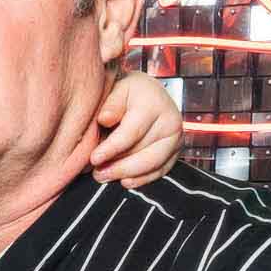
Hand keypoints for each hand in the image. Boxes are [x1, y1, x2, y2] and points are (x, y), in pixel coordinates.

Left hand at [90, 69, 183, 185]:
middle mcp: (171, 120)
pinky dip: (142, 179)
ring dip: (127, 174)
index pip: (132, 132)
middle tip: (97, 173)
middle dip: (118, 167)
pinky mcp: (176, 151)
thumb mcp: (116, 89)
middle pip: (144, 152)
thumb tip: (105, 119)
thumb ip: (110, 104)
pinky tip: (125, 181)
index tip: (94, 158)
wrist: (147, 93)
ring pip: (153, 164)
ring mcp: (177, 138)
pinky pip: (160, 171)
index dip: (111, 148)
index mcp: (154, 102)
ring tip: (105, 176)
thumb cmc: (127, 93)